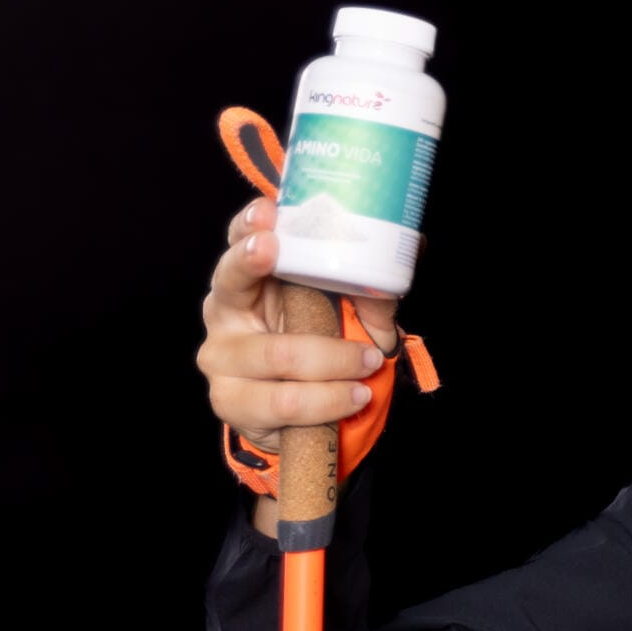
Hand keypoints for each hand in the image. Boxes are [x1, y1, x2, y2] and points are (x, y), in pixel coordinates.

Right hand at [198, 196, 401, 447]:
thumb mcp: (351, 312)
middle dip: (252, 262)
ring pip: (277, 353)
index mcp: (250, 278)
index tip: (267, 211)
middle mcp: (225, 311)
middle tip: (275, 250)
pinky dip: (328, 400)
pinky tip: (353, 396)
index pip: (240, 239)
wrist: (306, 418)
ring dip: (334, 359)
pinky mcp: (231, 402)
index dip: (249, 223)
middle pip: (231, 281)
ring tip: (369, 363)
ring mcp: (221, 358)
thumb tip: (410, 247)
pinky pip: (284, 402)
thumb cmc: (324, 347)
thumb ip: (373, 285)